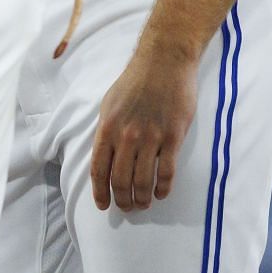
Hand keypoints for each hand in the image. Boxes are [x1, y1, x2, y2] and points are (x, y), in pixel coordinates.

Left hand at [89, 41, 199, 212]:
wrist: (163, 63)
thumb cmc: (134, 82)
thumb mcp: (109, 104)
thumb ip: (107, 130)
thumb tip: (105, 154)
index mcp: (107, 128)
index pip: (98, 169)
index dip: (100, 191)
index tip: (102, 205)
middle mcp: (126, 136)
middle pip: (120, 179)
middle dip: (122, 199)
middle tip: (126, 208)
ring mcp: (150, 137)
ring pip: (143, 180)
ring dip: (142, 198)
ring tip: (143, 205)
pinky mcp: (173, 136)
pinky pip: (166, 171)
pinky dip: (162, 187)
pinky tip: (161, 194)